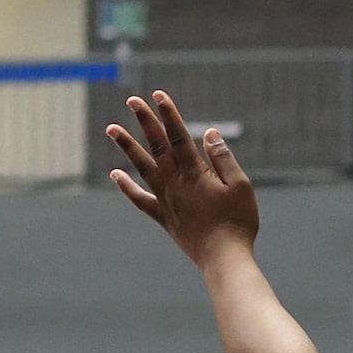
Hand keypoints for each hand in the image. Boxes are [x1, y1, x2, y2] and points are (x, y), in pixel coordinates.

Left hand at [107, 92, 259, 268]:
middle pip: (157, 145)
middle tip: (132, 100)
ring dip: (127, 146)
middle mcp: (175, 182)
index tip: (158, 95)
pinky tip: (115, 174)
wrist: (223, 257)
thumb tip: (209, 133)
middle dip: (145, 121)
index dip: (168, 114)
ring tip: (111, 128)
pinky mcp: (163, 217)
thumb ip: (223, 158)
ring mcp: (166, 199)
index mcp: (195, 172)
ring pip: (142, 166)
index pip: (179, 136)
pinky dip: (126, 187)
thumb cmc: (238, 222)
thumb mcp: (241, 187)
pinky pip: (140, 199)